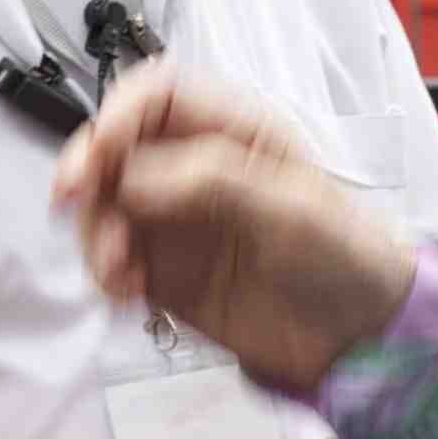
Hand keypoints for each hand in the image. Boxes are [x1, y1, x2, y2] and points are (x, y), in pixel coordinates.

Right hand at [49, 64, 422, 394]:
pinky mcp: (165, 271)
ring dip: (94, 232)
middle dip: (88, 173)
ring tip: (118, 269)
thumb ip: (212, 182)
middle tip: (75, 202)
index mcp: (235, 132)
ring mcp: (176, 221)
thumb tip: (133, 175)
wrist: (362, 341)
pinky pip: (112, 260)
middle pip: (114, 148)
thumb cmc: (348, 257)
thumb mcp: (291, 208)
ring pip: (103, 207)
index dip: (118, 114)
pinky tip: (126, 291)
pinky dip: (104, 272)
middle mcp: (196, 169)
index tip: (99, 151)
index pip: (157, 97)